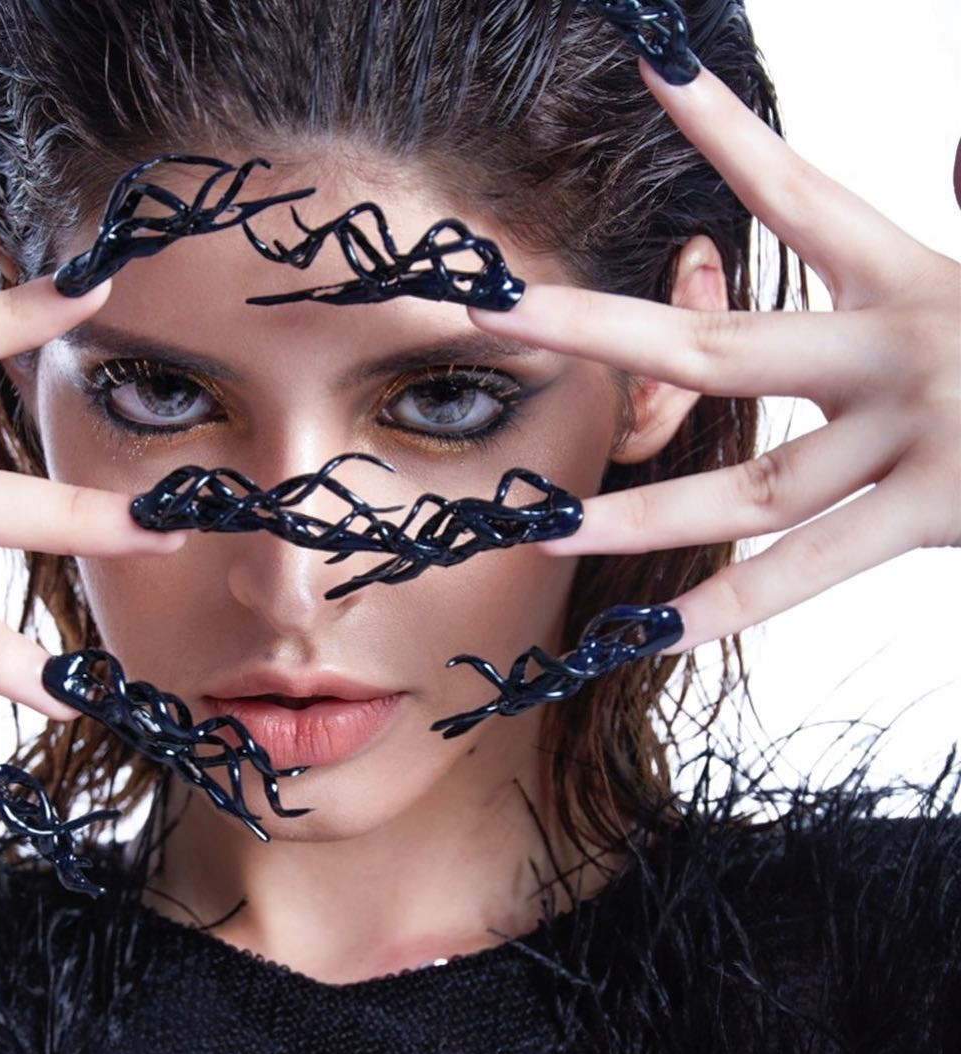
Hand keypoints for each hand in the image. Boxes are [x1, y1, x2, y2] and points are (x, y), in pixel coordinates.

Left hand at [470, 58, 960, 655]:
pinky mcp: (940, 513)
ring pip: (747, 486)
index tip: (654, 69)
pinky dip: (733, 608)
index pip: (799, 193)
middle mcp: (900, 351)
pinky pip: (813, 574)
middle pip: (717, 338)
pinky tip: (651, 632)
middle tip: (489, 311)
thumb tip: (952, 147)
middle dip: (596, 328)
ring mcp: (915, 438)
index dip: (724, 131)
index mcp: (917, 278)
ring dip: (639, 510)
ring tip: (539, 524)